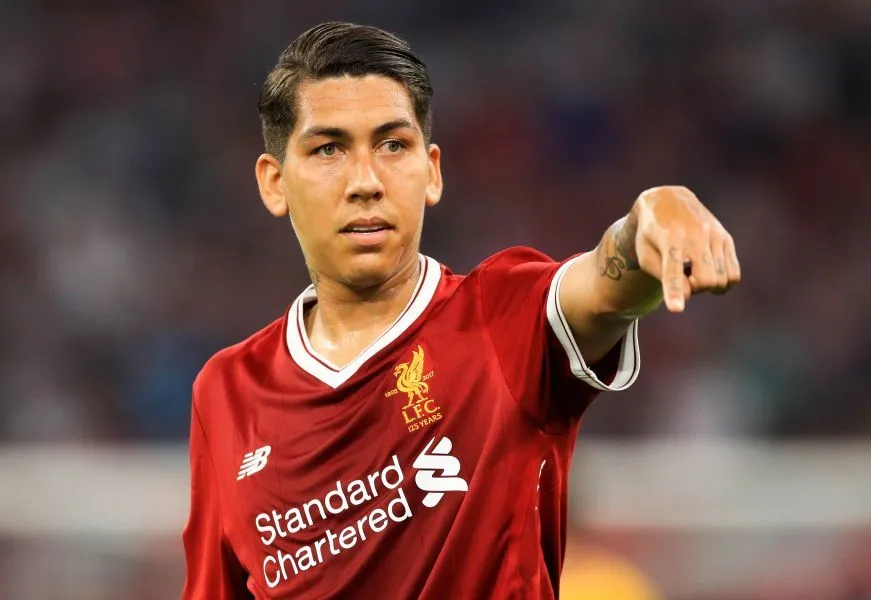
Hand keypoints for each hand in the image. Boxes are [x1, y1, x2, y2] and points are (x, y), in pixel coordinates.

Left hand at [633, 186, 740, 312]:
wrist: (667, 200)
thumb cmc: (651, 234)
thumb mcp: (645, 253)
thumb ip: (663, 277)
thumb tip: (688, 295)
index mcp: (669, 240)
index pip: (673, 270)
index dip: (674, 291)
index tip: (675, 309)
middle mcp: (695, 235)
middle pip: (706, 281)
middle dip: (696, 289)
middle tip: (684, 278)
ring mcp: (714, 235)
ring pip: (722, 280)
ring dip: (708, 285)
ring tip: (694, 271)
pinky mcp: (725, 237)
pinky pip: (734, 274)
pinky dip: (723, 282)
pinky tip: (709, 274)